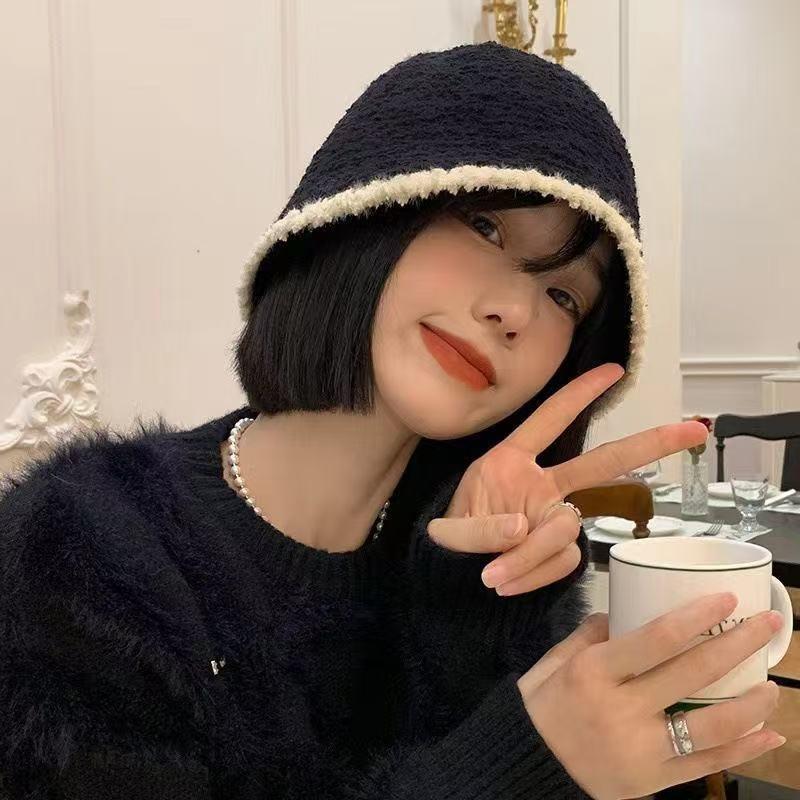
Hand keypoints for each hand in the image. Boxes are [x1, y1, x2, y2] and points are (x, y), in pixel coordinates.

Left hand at [425, 363, 709, 595]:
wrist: (452, 578)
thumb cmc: (449, 540)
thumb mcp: (448, 530)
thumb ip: (478, 531)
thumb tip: (521, 529)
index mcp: (511, 461)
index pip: (549, 420)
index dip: (580, 395)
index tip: (614, 371)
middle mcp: (541, 485)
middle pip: (601, 463)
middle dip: (648, 445)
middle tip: (693, 429)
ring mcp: (553, 518)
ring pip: (567, 530)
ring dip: (533, 554)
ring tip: (493, 575)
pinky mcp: (559, 551)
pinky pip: (563, 560)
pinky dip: (535, 573)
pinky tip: (506, 582)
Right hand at [515, 593, 785, 799]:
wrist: (525, 772)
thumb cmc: (540, 710)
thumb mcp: (551, 664)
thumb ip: (587, 636)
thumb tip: (622, 611)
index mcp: (593, 672)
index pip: (656, 638)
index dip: (697, 616)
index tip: (727, 599)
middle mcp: (621, 709)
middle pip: (693, 673)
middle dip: (738, 644)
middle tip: (768, 623)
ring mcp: (641, 749)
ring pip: (711, 725)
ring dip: (752, 703)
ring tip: (772, 685)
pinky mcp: (653, 781)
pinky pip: (706, 765)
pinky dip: (744, 751)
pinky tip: (770, 735)